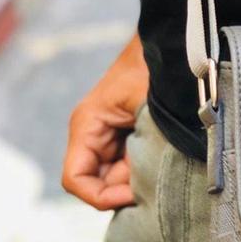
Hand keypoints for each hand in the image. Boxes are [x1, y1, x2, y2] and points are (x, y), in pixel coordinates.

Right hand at [61, 35, 148, 209]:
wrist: (164, 45)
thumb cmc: (153, 69)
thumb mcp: (148, 109)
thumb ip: (143, 148)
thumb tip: (144, 187)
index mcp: (87, 126)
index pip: (76, 180)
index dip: (101, 197)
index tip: (132, 195)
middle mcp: (91, 135)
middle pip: (98, 184)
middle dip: (124, 191)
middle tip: (156, 184)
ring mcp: (108, 137)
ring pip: (115, 178)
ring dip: (137, 181)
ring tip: (163, 170)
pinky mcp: (125, 136)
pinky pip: (128, 165)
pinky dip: (144, 171)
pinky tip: (163, 163)